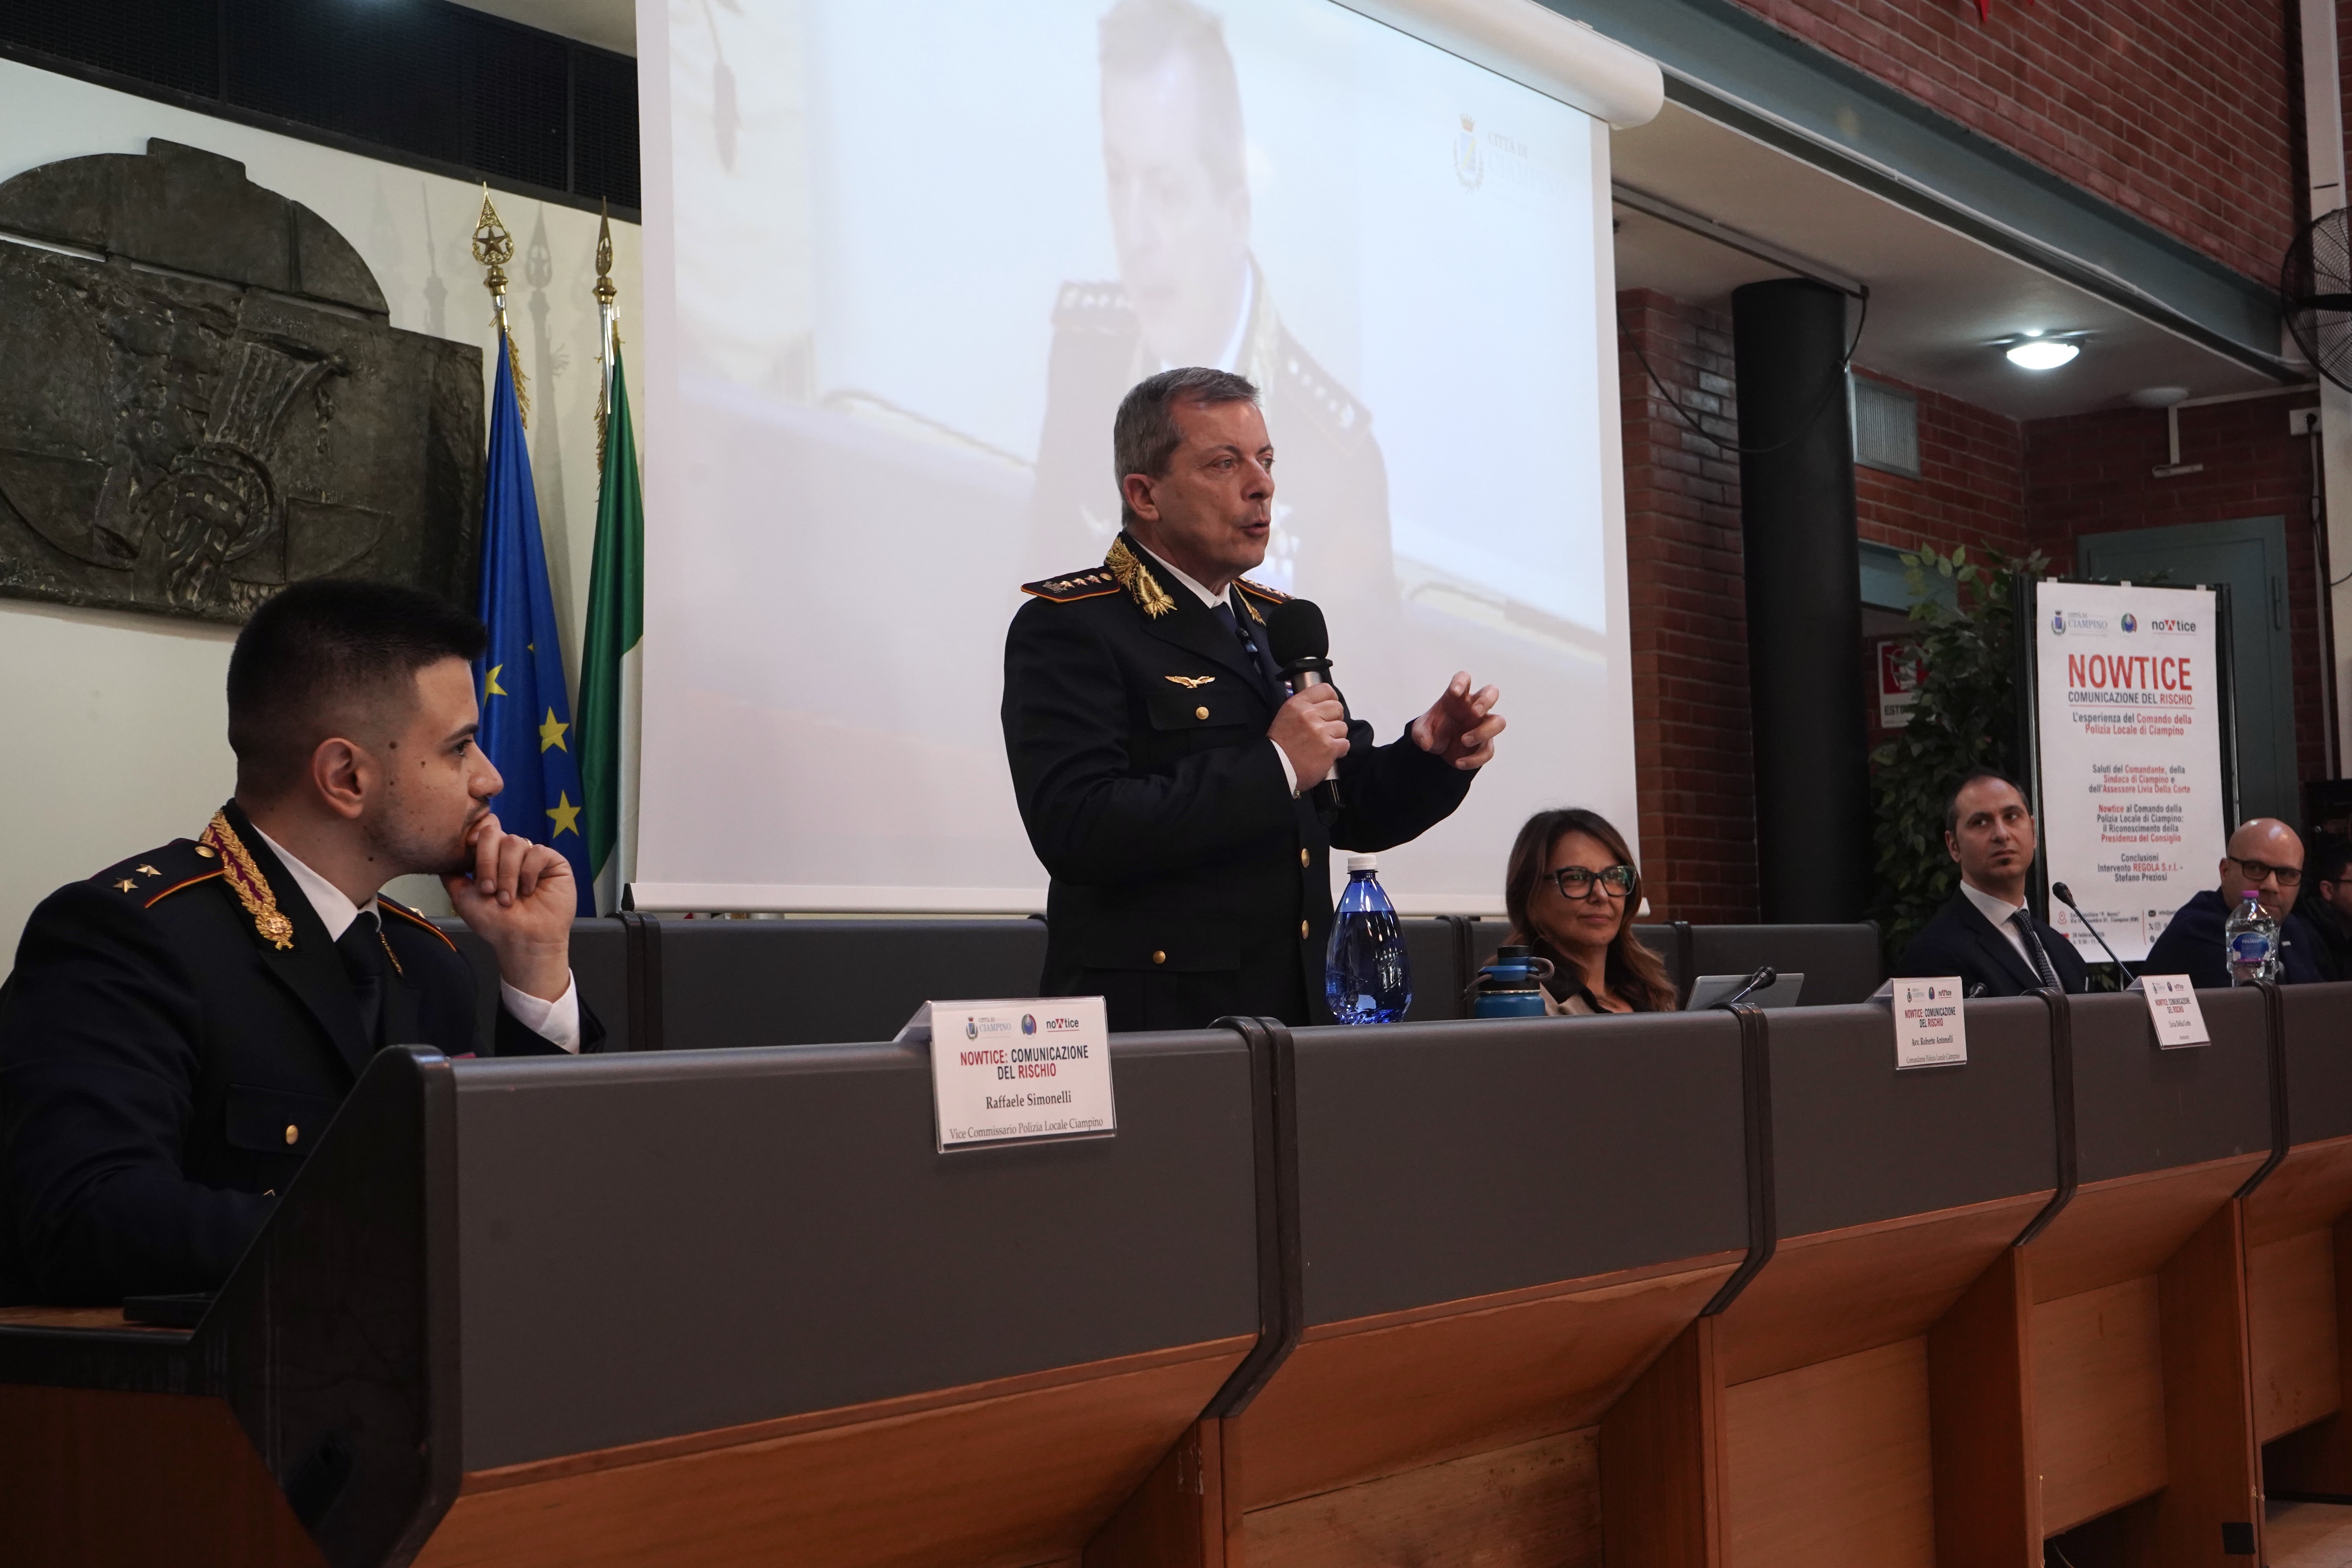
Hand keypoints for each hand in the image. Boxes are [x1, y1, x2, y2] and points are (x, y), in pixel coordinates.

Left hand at [442, 814, 572, 1000]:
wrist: (522, 940)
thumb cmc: (495, 924)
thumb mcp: (463, 897)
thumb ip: (452, 874)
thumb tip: (443, 856)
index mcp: (492, 858)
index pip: (483, 832)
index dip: (476, 836)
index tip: (469, 848)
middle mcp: (511, 854)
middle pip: (495, 834)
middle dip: (487, 862)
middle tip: (488, 890)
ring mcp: (533, 857)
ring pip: (515, 842)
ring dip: (507, 873)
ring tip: (507, 898)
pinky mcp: (554, 863)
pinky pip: (538, 852)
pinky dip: (529, 872)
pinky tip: (528, 891)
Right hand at [1269, 685, 1350, 790]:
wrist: (1277, 768)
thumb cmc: (1280, 745)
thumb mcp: (1286, 715)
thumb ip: (1305, 706)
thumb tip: (1323, 703)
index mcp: (1297, 704)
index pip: (1325, 689)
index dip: (1331, 699)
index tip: (1330, 707)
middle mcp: (1309, 715)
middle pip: (1337, 707)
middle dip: (1334, 719)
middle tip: (1325, 729)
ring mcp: (1320, 731)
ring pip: (1343, 727)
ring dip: (1336, 736)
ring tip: (1323, 743)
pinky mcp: (1329, 748)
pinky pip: (1345, 744)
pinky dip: (1338, 750)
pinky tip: (1326, 753)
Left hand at [1410, 672, 1503, 768]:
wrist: (1438, 749)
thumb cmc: (1433, 730)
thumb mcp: (1420, 731)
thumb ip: (1420, 734)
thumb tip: (1426, 743)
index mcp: (1457, 698)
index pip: (1464, 679)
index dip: (1461, 682)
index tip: (1454, 692)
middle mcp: (1473, 708)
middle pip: (1491, 692)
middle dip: (1486, 701)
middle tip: (1475, 713)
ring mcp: (1482, 725)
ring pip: (1499, 721)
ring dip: (1484, 732)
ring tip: (1464, 740)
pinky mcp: (1485, 743)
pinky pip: (1488, 750)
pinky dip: (1474, 759)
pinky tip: (1459, 762)